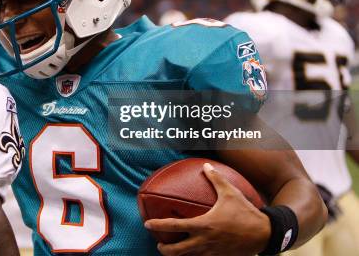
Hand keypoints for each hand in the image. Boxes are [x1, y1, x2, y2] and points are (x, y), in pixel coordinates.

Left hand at [144, 163, 270, 255]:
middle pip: (177, 251)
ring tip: (172, 250)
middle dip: (164, 249)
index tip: (147, 224)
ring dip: (178, 255)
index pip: (175, 226)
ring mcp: (212, 252)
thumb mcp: (230, 193)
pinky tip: (193, 253)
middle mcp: (205, 241)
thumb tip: (206, 165)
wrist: (265, 234)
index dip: (158, 226)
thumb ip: (216, 178)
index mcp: (204, 225)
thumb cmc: (246, 212)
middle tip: (159, 244)